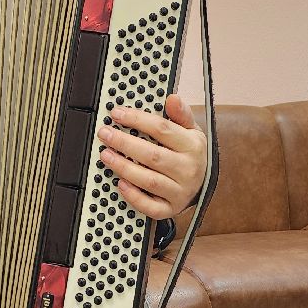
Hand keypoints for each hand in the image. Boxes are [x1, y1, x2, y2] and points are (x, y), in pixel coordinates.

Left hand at [96, 94, 207, 219]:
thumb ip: (181, 114)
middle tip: (105, 134)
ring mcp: (180, 192)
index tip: (117, 113)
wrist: (202, 183)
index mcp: (193, 146)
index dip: (137, 119)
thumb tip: (172, 98)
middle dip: (124, 143)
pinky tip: (120, 184)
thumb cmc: (191, 154)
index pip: (162, 129)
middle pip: (152, 155)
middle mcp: (188, 169)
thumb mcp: (191, 130)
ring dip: (124, 167)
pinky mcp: (170, 209)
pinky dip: (134, 196)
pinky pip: (150, 207)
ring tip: (106, 155)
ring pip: (149, 181)